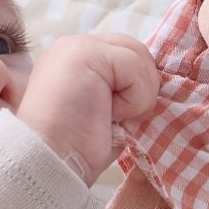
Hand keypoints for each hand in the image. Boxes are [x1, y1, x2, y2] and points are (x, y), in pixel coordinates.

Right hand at [18, 33, 159, 183]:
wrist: (52, 163)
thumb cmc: (78, 147)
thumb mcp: (108, 111)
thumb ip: (122, 87)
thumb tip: (155, 84)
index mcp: (76, 59)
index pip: (126, 54)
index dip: (137, 85)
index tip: (120, 116)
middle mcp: (74, 46)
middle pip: (137, 50)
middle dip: (141, 88)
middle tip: (120, 118)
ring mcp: (78, 47)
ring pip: (139, 57)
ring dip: (137, 96)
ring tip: (110, 116)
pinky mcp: (86, 54)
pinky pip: (135, 69)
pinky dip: (133, 100)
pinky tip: (108, 114)